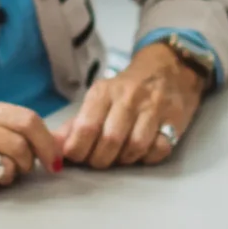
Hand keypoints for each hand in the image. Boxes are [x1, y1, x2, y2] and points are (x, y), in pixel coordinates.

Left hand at [61, 41, 208, 169]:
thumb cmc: (127, 89)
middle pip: (109, 141)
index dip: (77, 150)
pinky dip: (148, 157)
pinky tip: (142, 151)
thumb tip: (52, 146)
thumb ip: (76, 124)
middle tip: (98, 160)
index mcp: (104, 91)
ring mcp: (154, 108)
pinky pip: (158, 150)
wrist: (168, 68)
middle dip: (100, 159)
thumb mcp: (100, 98)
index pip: (85, 127)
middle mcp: (128, 97)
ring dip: (124, 159)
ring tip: (120, 155)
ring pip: (134, 147)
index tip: (76, 156)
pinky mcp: (174, 119)